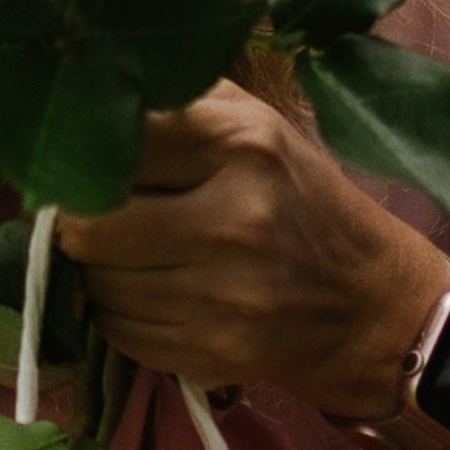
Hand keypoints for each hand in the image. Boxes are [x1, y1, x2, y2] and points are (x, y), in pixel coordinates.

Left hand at [59, 83, 449, 421]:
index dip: (84, 157)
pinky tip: (154, 293)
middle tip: (94, 214)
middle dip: (80, 221)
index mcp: (244, 144)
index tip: (81, 162)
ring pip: (97, 283)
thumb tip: (89, 96)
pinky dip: (119, 314)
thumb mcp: (260, 126)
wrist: (369, 302)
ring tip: (133, 254)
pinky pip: (117, 332)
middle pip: (89, 226)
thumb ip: (181, 102)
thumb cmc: (300, 198)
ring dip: (99, 271)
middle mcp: (234, 219)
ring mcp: (222, 295)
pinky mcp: (209, 353)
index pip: (116, 146)